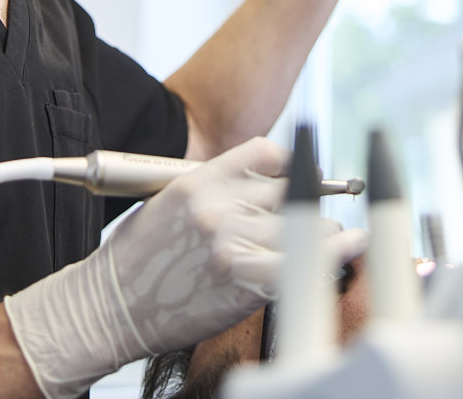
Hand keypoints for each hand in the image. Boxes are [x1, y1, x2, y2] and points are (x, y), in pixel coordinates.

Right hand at [4, 138, 361, 398]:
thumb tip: (264, 184)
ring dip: (322, 232)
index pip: (267, 155)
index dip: (295, 163)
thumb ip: (215, 189)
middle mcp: (217, 209)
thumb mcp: (169, 202)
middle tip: (316, 214)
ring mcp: (231, 246)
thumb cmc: (138, 258)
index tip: (306, 176)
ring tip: (326, 238)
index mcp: (198, 182)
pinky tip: (350, 246)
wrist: (111, 307)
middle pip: (292, 190)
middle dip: (310, 201)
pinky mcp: (243, 283)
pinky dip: (333, 254)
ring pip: (304, 225)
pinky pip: (303, 262)